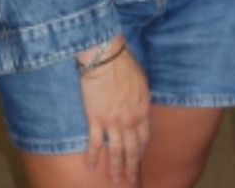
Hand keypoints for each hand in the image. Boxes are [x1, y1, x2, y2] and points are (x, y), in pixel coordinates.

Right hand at [77, 38, 150, 183]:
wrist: (106, 59)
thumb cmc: (124, 65)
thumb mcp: (142, 83)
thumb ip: (142, 100)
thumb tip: (141, 109)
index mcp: (143, 111)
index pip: (144, 138)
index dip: (141, 151)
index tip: (139, 161)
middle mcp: (130, 121)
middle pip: (132, 149)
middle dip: (132, 167)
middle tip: (130, 182)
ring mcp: (112, 122)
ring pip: (116, 151)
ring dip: (116, 168)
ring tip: (115, 181)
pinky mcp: (95, 120)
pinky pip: (94, 143)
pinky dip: (93, 157)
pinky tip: (91, 168)